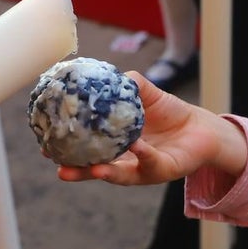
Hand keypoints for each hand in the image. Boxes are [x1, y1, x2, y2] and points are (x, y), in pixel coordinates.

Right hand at [57, 72, 246, 184]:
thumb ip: (127, 84)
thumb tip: (106, 74)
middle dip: (78, 171)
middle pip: (96, 170)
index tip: (46, 149)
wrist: (201, 128)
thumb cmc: (169, 112)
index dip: (67, 151)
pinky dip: (142, 154)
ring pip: (120, 174)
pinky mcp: (164, 170)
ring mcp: (143, 169)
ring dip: (105, 172)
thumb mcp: (145, 94)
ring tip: (91, 170)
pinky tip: (134, 145)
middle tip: (59, 169)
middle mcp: (125, 162)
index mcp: (114, 146)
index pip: (86, 152)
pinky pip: (150, 161)